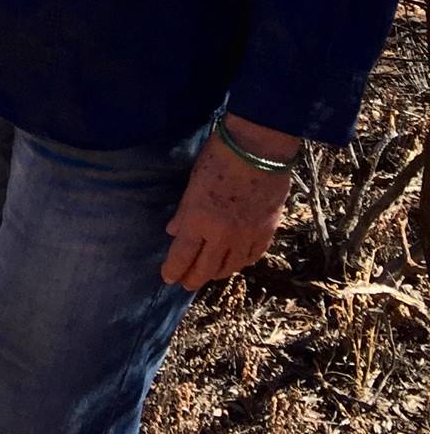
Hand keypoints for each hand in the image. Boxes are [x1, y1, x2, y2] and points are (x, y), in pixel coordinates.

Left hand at [162, 114, 296, 289]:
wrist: (259, 150)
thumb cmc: (219, 158)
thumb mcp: (193, 183)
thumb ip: (184, 212)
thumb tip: (173, 231)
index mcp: (199, 221)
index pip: (182, 255)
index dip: (173, 269)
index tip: (168, 277)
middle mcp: (222, 236)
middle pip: (205, 268)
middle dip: (193, 278)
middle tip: (186, 283)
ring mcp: (246, 237)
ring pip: (229, 267)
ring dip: (216, 273)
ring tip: (208, 274)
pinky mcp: (266, 233)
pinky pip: (251, 257)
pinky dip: (240, 263)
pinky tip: (234, 263)